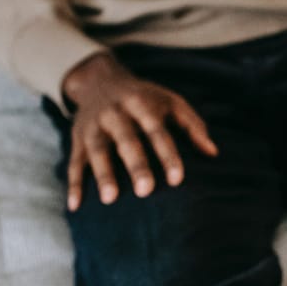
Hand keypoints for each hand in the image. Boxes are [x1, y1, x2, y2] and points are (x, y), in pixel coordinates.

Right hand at [60, 52, 216, 210]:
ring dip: (103, 174)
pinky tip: (76, 206)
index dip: (167, 155)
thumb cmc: (146, 99)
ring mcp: (93, 126)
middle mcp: (115, 113)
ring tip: (110, 199)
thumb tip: (213, 152)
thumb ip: (193, 125)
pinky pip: (74, 162)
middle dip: (136, 165)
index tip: (177, 179)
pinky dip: (73, 184)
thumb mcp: (171, 102)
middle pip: (126, 140)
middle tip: (145, 191)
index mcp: (141, 104)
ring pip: (97, 151)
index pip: (156, 131)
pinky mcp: (77, 138)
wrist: (99, 80)